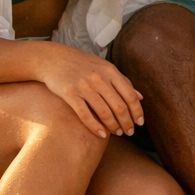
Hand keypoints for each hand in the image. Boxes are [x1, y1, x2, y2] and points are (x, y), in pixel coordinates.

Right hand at [27, 41, 143, 138]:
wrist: (54, 59)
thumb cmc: (83, 64)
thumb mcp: (105, 67)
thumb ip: (123, 81)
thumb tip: (141, 97)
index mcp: (110, 71)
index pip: (129, 95)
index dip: (137, 111)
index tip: (140, 122)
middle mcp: (99, 78)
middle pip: (119, 106)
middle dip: (127, 122)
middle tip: (130, 132)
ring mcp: (84, 86)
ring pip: (104, 112)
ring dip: (113, 126)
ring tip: (118, 133)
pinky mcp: (69, 94)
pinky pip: (85, 114)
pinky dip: (95, 127)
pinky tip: (102, 135)